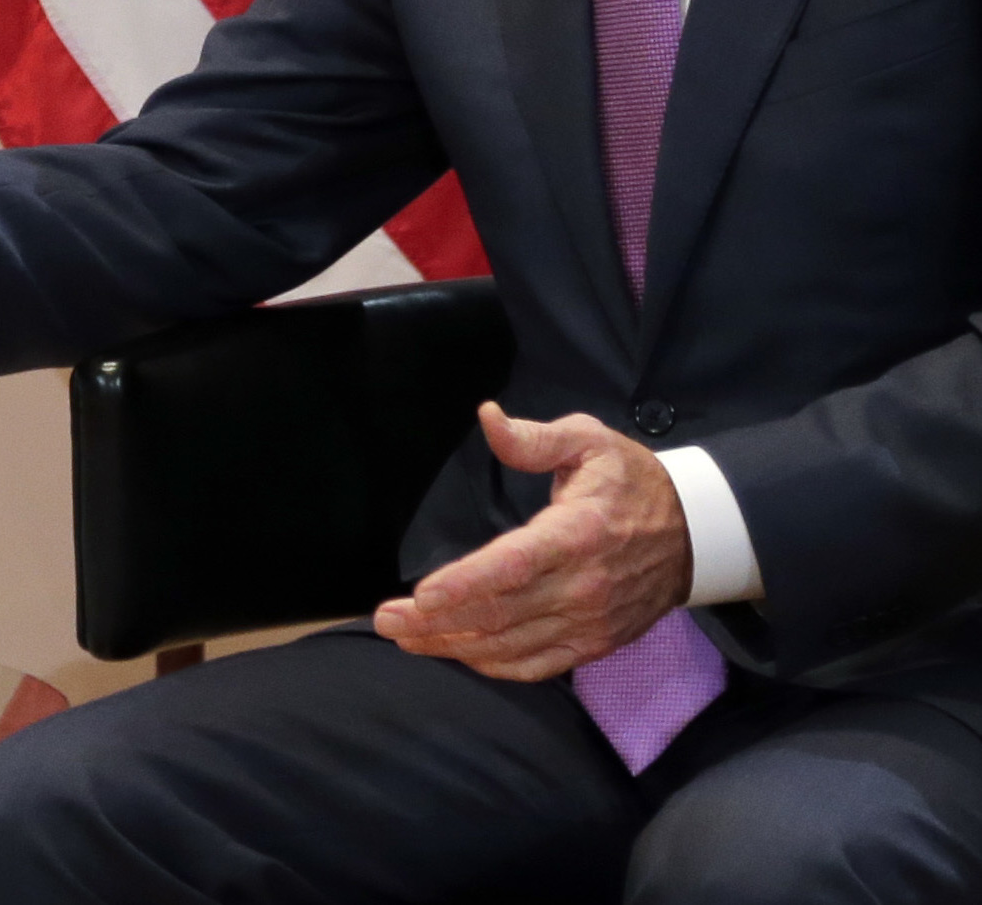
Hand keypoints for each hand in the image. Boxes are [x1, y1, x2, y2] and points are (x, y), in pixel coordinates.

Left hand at [373, 402, 691, 679]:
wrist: (698, 535)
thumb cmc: (633, 482)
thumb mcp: (589, 441)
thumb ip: (534, 437)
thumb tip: (488, 417)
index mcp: (577, 534)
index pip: (513, 567)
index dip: (465, 584)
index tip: (420, 596)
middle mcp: (583, 587)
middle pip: (501, 614)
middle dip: (437, 622)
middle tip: (386, 621)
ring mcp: (591, 623)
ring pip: (512, 646)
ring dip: (454, 646)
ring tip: (405, 639)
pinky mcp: (596, 644)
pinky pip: (538, 665)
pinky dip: (494, 665)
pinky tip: (457, 653)